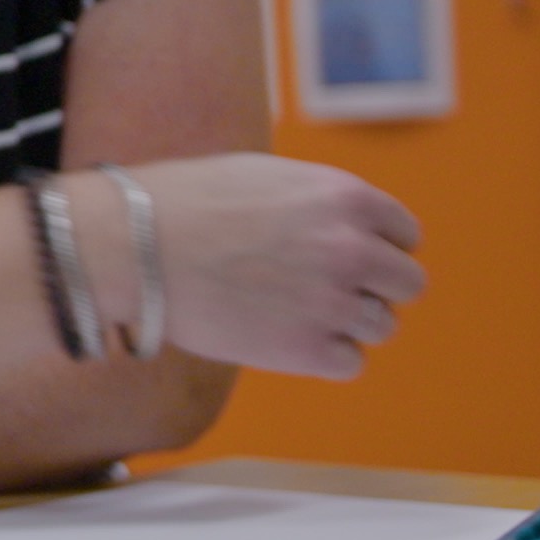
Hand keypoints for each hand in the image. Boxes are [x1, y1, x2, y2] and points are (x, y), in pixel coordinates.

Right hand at [121, 155, 424, 378]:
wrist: (133, 248)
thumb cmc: (185, 205)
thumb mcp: (266, 177)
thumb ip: (318, 201)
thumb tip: (347, 228)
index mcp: (345, 198)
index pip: (405, 234)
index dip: (378, 247)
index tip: (348, 258)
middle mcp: (352, 248)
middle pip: (407, 283)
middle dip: (374, 288)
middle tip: (327, 290)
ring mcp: (333, 302)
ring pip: (382, 326)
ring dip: (348, 323)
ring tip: (293, 312)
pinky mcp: (307, 350)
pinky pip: (349, 363)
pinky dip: (324, 355)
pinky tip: (284, 337)